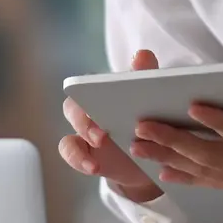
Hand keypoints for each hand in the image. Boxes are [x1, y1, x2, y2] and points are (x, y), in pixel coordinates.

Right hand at [60, 49, 165, 203]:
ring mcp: (84, 135)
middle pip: (73, 108)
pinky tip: (94, 168)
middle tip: (102, 130)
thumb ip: (145, 77)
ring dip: (82, 140)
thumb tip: (142, 54)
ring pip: (69, 134)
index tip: (103, 95)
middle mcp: (88, 111)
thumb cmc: (149, 120)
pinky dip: (79, 161)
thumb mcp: (152, 100)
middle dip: (85, 119)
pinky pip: (72, 155)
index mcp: (102, 93)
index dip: (90, 88)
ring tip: (99, 143)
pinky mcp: (84, 154)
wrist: (153, 155)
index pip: (87, 84)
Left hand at [130, 102, 222, 222]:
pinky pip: (213, 181)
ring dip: (170, 155)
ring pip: (206, 168)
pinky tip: (163, 170)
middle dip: (175, 140)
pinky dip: (186, 175)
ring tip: (138, 144)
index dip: (222, 124)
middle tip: (142, 126)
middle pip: (213, 156)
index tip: (195, 105)